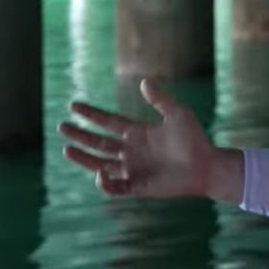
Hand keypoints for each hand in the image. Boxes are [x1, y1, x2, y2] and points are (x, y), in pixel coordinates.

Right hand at [58, 79, 242, 201]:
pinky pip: (115, 186)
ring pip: (100, 164)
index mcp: (139, 132)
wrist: (206, 166)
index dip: (91, 115)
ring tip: (66, 150)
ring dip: (83, 158)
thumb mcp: (178, 114)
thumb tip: (144, 81)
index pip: (109, 122)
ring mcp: (134, 169)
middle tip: (61, 127)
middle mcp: (132, 150)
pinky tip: (99, 173)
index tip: (73, 106)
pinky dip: (105, 182)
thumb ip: (160, 100)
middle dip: (80, 135)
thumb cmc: (195, 139)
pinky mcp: (138, 186)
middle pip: (99, 142)